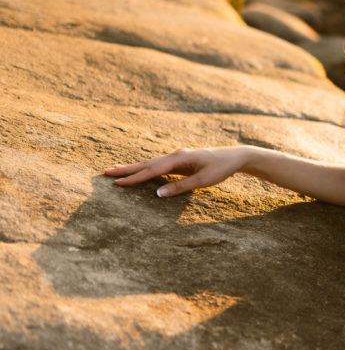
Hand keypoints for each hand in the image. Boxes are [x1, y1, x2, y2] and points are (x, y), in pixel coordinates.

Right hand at [104, 146, 250, 197]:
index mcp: (179, 158)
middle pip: (147, 163)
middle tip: (105, 172)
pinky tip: (139, 171)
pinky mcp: (181, 161)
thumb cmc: (221, 168)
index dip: (134, 177)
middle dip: (126, 169)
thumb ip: (180, 187)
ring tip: (116, 170)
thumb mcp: (203, 181)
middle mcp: (176, 155)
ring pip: (151, 163)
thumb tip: (157, 194)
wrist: (235, 157)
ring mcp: (178, 157)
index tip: (116, 182)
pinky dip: (146, 168)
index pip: (152, 170)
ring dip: (134, 167)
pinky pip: (159, 165)